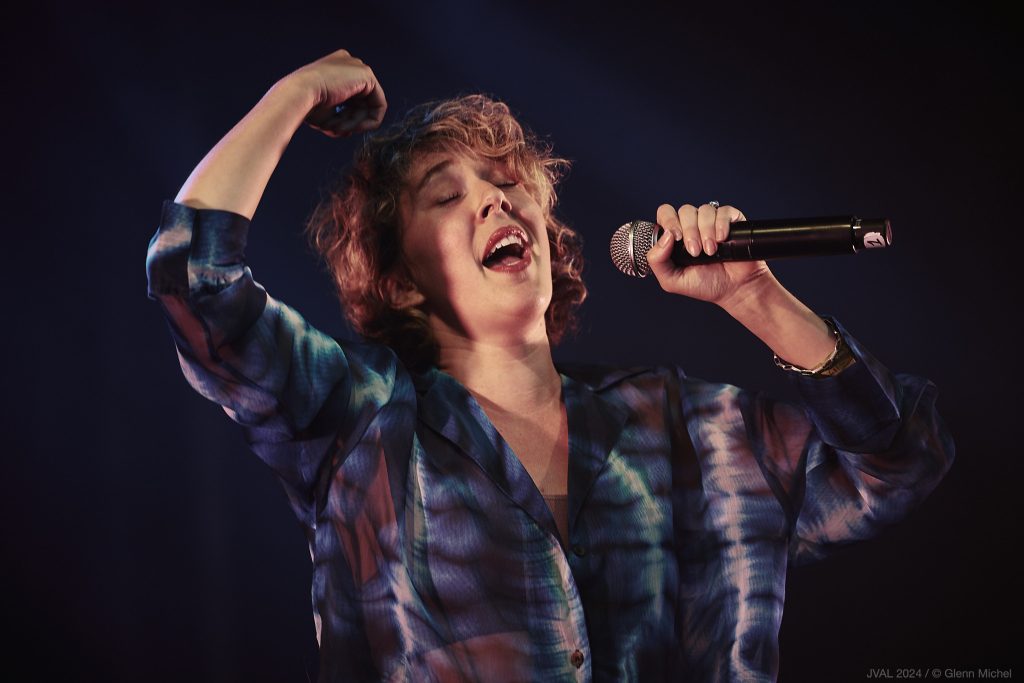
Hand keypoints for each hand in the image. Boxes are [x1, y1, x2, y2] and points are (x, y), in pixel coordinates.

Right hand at [285, 48, 386, 137]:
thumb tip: (348, 130)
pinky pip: (380, 104)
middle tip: (338, 130)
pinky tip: (356, 126)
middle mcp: (348, 64)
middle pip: (361, 102)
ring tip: (339, 128)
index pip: (351, 99)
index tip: (337, 128)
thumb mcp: (325, 114)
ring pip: (369, 105)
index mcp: (335, 68)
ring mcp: (358, 67)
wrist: (299, 93)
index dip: (347, 118)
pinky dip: (370, 120)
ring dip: (356, 123)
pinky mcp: (367, 75)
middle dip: (352, 121)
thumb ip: (339, 119)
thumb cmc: (306, 104)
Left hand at [646, 203, 772, 305]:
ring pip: (704, 210)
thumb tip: (665, 236)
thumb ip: (657, 261)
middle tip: (696, 252)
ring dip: (706, 231)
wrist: (732, 289)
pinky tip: (722, 239)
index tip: (676, 238)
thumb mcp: (671, 280)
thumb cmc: (703, 285)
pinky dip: (721, 225)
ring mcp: (711, 221)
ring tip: (710, 251)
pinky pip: (723, 211)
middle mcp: (692, 225)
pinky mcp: (730, 221)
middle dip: (690, 232)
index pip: (665, 213)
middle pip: (685, 210)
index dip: (669, 221)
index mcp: (675, 236)